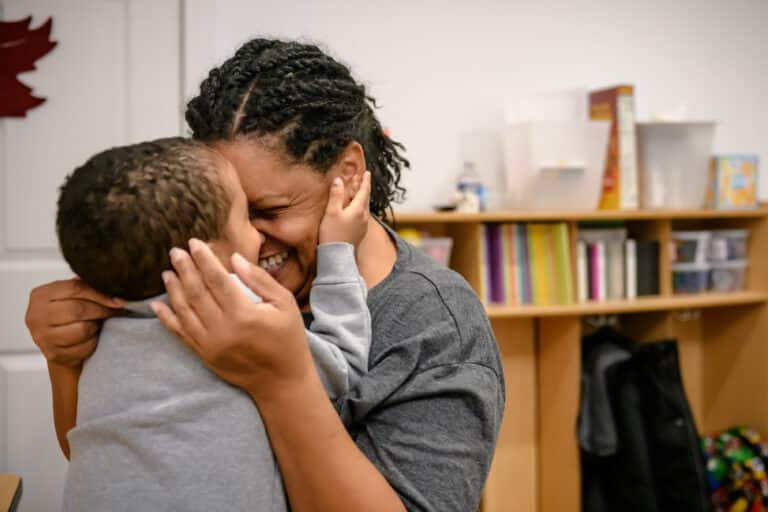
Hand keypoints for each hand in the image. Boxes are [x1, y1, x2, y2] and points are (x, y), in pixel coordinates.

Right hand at [25, 278, 123, 366]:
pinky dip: (93, 342)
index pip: (74, 288)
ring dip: (96, 326)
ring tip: (99, 323)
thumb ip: (87, 287)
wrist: (58, 344)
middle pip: (77, 309)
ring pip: (81, 330)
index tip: (118, 300)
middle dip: (101, 310)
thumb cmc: (69, 313)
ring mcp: (42, 337)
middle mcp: (36, 315)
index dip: (100, 294)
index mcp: (40, 295)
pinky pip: (83, 347)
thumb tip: (116, 292)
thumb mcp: (73, 295)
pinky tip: (93, 337)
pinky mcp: (53, 354)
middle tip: (114, 311)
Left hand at [152, 239, 314, 401]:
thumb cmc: (288, 339)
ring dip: (173, 289)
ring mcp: (211, 345)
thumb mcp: (285, 304)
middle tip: (175, 252)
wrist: (282, 382)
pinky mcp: (205, 355)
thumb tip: (234, 258)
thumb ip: (260, 280)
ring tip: (167, 272)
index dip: (203, 259)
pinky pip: (180, 334)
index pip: (216, 279)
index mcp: (244, 314)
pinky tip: (158, 305)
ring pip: (185, 311)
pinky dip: (167, 318)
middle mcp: (223, 330)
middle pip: (196, 292)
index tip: (194, 243)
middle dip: (184, 269)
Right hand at [318, 171, 370, 246]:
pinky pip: (361, 216)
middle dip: (363, 188)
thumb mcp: (332, 212)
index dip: (365, 181)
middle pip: (365, 199)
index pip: (364, 191)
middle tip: (361, 179)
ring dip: (360, 198)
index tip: (367, 173)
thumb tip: (339, 180)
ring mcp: (362, 226)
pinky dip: (358, 208)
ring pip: (363, 208)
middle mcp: (364, 217)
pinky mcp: (359, 233)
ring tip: (356, 193)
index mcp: (358, 210)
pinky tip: (353, 211)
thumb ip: (336, 195)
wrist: (337, 257)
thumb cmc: (332, 234)